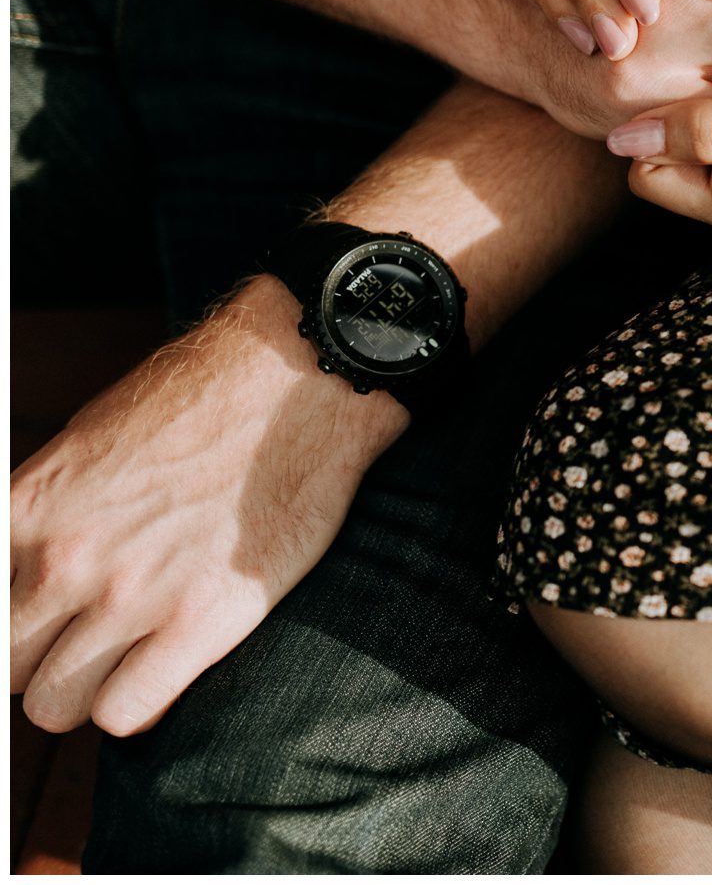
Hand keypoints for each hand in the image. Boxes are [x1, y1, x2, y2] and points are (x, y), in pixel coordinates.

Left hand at [9, 277, 405, 735]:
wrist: (301, 378)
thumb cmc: (205, 397)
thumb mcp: (89, 444)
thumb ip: (47, 516)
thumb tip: (31, 572)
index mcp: (28, 508)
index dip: (13, 619)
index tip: (42, 621)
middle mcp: (65, 557)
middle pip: (8, 666)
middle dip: (43, 657)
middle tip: (90, 633)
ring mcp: (131, 594)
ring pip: (56, 705)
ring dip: (89, 686)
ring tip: (133, 652)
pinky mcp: (202, 619)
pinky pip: (124, 713)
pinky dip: (138, 701)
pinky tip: (166, 664)